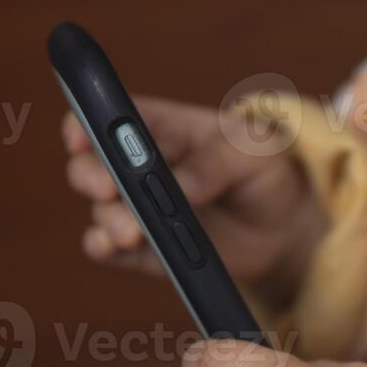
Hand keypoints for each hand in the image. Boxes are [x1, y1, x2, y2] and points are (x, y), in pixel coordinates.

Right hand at [62, 98, 326, 309]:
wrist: (284, 228)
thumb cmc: (266, 172)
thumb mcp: (257, 150)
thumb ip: (220, 159)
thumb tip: (183, 186)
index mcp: (161, 128)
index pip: (107, 116)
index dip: (84, 122)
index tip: (81, 137)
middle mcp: (138, 168)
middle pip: (90, 165)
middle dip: (90, 175)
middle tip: (107, 189)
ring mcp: (138, 210)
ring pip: (101, 211)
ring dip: (108, 218)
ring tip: (129, 231)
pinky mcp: (144, 250)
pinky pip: (110, 249)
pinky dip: (103, 248)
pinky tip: (112, 248)